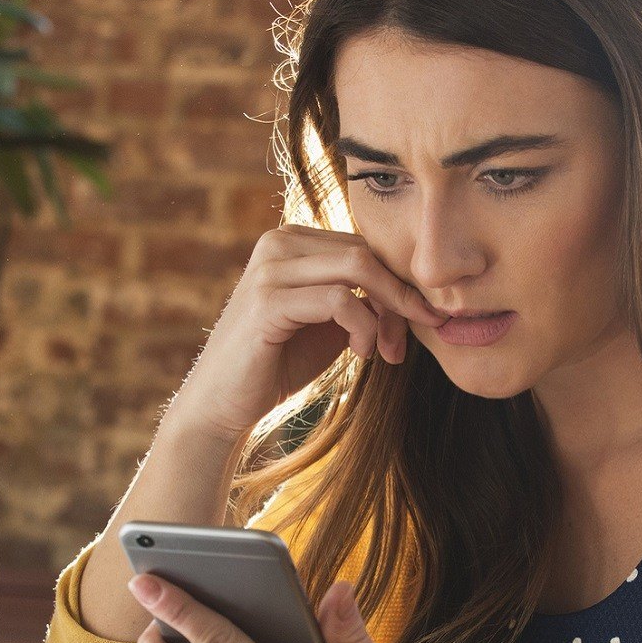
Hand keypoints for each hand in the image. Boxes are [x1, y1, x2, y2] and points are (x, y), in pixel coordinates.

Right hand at [164, 224, 448, 443]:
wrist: (223, 403)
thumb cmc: (279, 362)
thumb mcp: (331, 323)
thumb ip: (364, 298)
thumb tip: (414, 291)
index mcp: (293, 240)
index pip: (365, 245)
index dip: (398, 282)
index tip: (418, 322)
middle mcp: (279, 242)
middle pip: (366, 252)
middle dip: (399, 296)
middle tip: (409, 339)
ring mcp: (270, 268)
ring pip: (358, 268)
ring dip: (386, 313)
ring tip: (385, 351)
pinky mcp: (267, 301)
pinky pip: (338, 300)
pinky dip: (362, 327)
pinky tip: (362, 353)